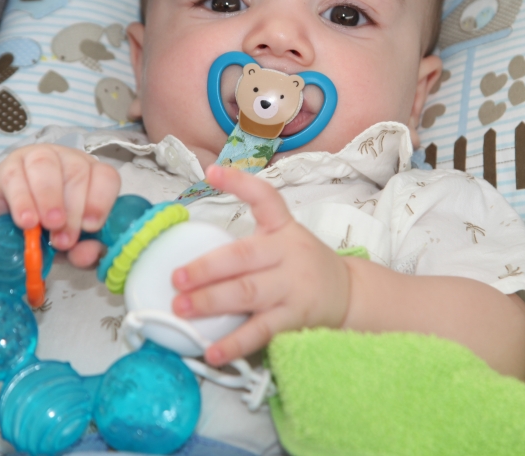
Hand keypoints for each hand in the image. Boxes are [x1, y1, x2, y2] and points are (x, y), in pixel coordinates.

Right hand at [0, 144, 120, 267]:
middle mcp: (68, 160)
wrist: (6, 226)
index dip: (101, 201)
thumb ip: (83, 251)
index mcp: (91, 176)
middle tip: (64, 239)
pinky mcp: (9, 166)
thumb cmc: (46, 230)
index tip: (91, 227)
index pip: (106, 176)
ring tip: (49, 225)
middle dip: (74, 209)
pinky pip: (16, 177)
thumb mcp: (69, 246)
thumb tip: (90, 254)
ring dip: (50, 199)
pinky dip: (22, 201)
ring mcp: (38, 157)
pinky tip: (26, 221)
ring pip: (47, 166)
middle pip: (78, 172)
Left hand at [171, 164, 350, 365]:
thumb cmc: (302, 266)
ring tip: (181, 310)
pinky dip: (234, 343)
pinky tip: (212, 352)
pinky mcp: (294, 318)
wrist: (348, 295)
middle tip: (176, 278)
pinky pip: (261, 331)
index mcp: (282, 228)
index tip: (211, 172)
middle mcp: (287, 253)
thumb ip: (245, 246)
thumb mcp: (284, 240)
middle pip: (243, 256)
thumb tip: (191, 264)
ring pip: (248, 293)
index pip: (265, 198)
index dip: (239, 183)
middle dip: (206, 268)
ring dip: (211, 302)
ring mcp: (292, 287)